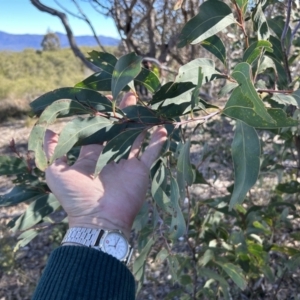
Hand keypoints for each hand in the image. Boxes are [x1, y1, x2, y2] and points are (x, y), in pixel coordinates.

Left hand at [43, 93, 166, 238]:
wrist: (98, 220)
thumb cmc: (75, 197)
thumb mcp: (56, 172)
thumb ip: (53, 151)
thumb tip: (48, 130)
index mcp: (93, 155)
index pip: (98, 131)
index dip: (102, 116)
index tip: (106, 100)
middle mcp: (111, 156)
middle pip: (120, 130)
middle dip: (124, 114)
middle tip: (130, 95)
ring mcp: (127, 163)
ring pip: (136, 138)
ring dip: (141, 123)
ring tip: (146, 107)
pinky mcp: (140, 170)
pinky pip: (151, 153)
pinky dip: (157, 142)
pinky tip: (163, 128)